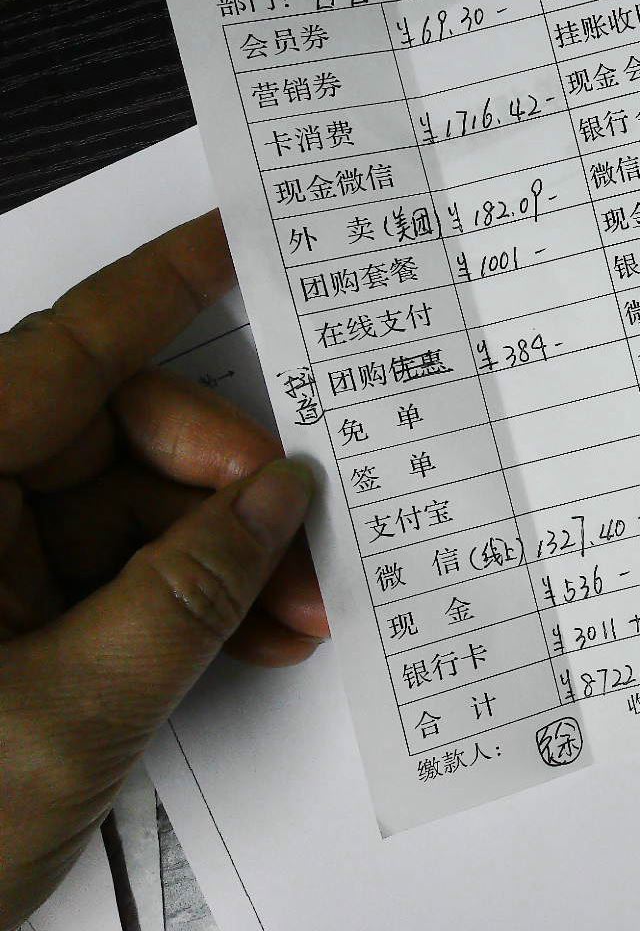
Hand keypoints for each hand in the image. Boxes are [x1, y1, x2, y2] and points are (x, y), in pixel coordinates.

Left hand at [0, 211, 326, 928]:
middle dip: (228, 485)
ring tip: (294, 612)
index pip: (68, 352)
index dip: (162, 288)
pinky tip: (254, 634)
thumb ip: (191, 589)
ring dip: (227, 557)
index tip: (235, 242)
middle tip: (301, 531)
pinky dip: (195, 600)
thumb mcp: (73, 706)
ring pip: (134, 512)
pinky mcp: (8, 619)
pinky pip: (123, 572)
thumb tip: (278, 502)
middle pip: (119, 436)